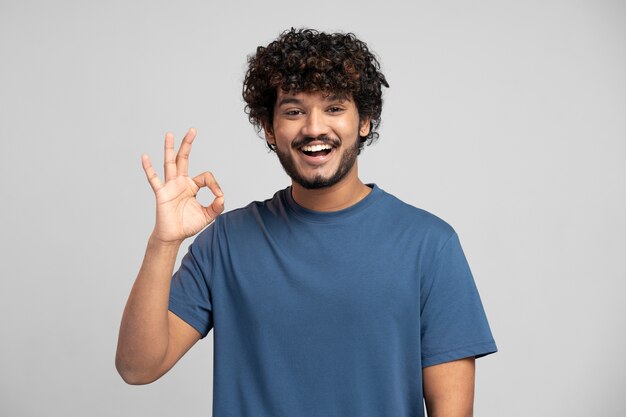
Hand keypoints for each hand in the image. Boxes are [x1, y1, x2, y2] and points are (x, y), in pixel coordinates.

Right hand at [141, 128, 223, 244]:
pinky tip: (145, 157)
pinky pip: (154, 179)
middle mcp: (180, 182)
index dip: (215, 184)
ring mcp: (170, 186)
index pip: (205, 176)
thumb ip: (217, 206)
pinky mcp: (161, 193)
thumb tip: (222, 197)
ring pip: (170, 163)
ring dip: (170, 149)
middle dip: (188, 144)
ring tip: (170, 134)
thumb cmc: (188, 225)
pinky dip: (149, 168)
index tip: (219, 196)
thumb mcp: (208, 215)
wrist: (173, 236)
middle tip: (192, 130)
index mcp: (191, 186)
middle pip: (184, 158)